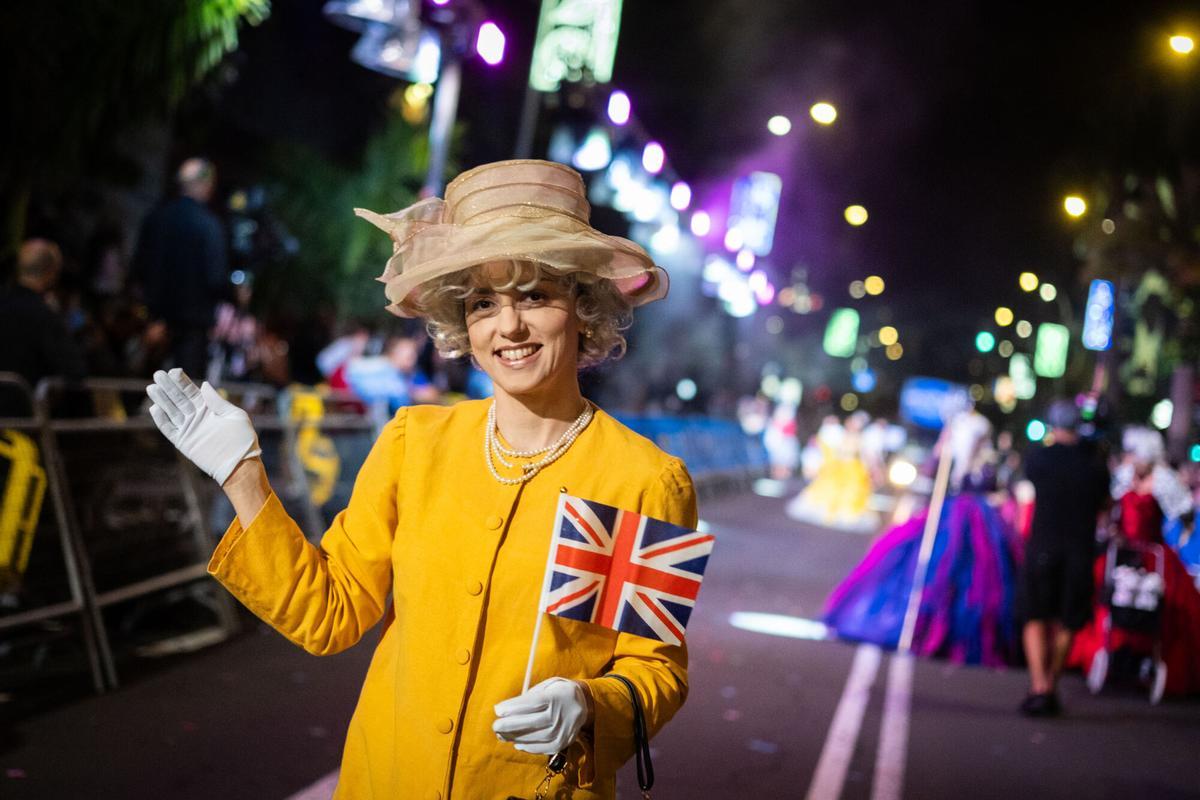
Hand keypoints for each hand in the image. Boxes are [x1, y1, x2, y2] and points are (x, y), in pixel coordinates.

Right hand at [146, 368, 261, 485]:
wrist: (240, 464)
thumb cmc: (242, 440)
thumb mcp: (235, 415)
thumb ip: (218, 401)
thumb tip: (204, 384)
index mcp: (209, 408)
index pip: (192, 392)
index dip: (182, 382)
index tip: (174, 371)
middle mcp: (197, 417)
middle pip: (179, 399)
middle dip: (168, 387)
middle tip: (157, 374)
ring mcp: (189, 429)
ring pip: (171, 411)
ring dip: (161, 400)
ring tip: (152, 387)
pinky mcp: (184, 442)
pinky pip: (169, 429)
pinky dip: (161, 420)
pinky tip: (154, 408)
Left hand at [493, 678, 586, 754]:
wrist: (584, 704)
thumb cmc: (558, 692)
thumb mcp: (547, 686)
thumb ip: (529, 696)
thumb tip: (504, 709)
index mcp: (556, 697)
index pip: (532, 703)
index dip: (513, 707)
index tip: (497, 710)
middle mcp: (561, 715)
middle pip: (532, 722)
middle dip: (510, 725)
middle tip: (495, 726)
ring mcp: (563, 730)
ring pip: (536, 737)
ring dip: (516, 737)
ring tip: (502, 735)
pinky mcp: (563, 742)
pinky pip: (542, 748)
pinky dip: (528, 747)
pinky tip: (516, 742)